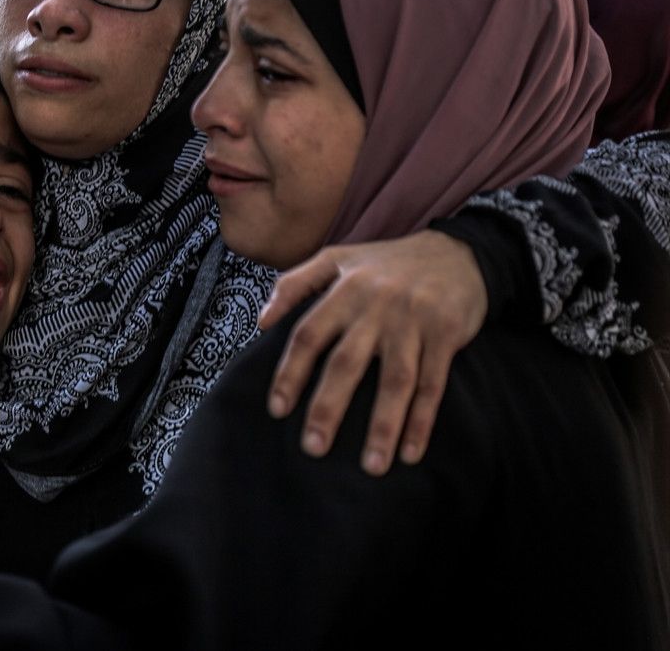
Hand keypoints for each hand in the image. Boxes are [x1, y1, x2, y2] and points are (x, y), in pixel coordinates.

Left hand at [260, 230, 486, 475]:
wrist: (458, 252)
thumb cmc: (387, 263)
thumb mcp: (337, 258)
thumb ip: (295, 283)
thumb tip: (262, 321)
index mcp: (345, 290)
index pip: (309, 336)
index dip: (291, 373)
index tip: (277, 410)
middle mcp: (377, 307)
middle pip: (347, 363)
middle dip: (328, 408)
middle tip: (313, 448)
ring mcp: (413, 323)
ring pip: (396, 381)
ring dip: (383, 426)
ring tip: (371, 467)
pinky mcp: (445, 336)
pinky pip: (433, 385)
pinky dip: (422, 420)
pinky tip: (410, 453)